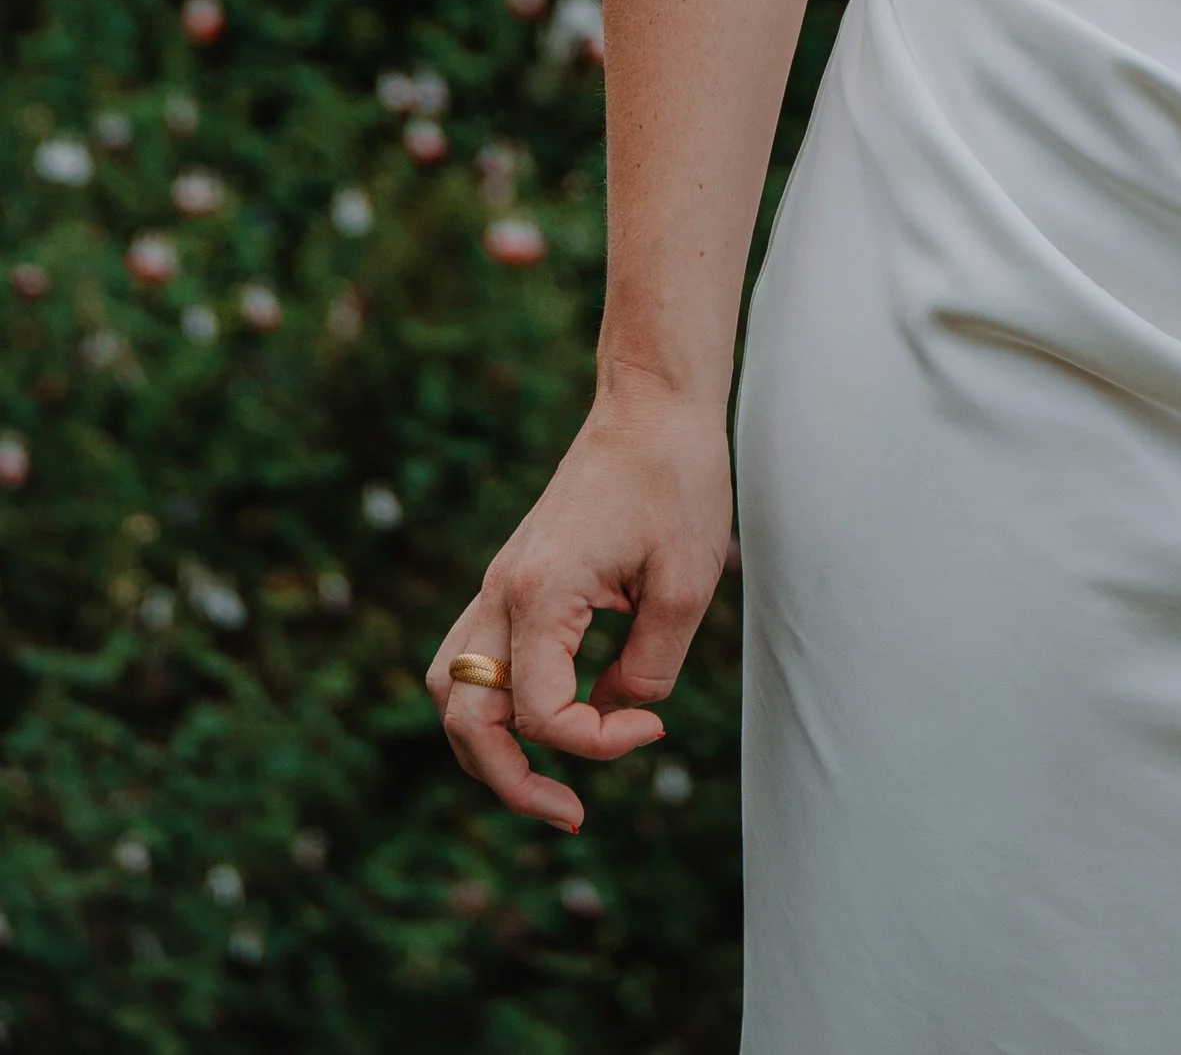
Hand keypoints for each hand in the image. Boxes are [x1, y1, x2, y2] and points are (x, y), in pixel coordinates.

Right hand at [427, 379, 733, 828]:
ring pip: (453, 690)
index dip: (598, 742)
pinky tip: (551, 716)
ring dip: (487, 746)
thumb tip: (621, 713)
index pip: (542, 713)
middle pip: (466, 717)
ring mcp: (499, 582)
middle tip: (572, 813)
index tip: (654, 727)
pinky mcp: (512, 576)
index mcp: (542, 591)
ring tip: (545, 779)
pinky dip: (497, 702)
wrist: (652, 404)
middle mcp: (503, 590)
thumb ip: (650, 667)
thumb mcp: (688, 583)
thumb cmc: (676, 480)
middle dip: (511, 781)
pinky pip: (474, 658)